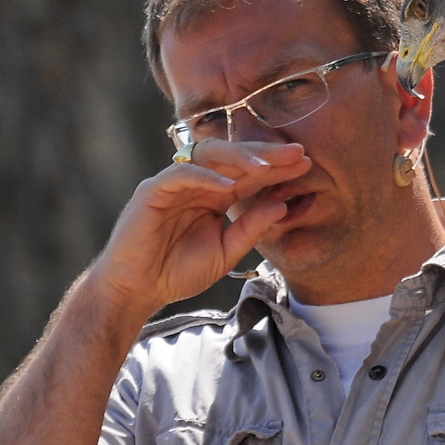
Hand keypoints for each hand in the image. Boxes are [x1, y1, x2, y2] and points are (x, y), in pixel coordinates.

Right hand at [86, 140, 310, 319]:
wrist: (137, 291)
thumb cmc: (177, 272)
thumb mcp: (225, 252)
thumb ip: (251, 229)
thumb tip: (283, 204)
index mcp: (216, 195)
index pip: (250, 174)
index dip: (277, 168)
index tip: (307, 164)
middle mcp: (198, 183)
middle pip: (235, 157)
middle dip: (266, 153)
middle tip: (297, 153)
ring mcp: (175, 183)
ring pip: (210, 156)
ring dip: (240, 159)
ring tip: (268, 167)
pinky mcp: (152, 191)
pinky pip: (181, 174)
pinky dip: (206, 177)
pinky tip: (230, 186)